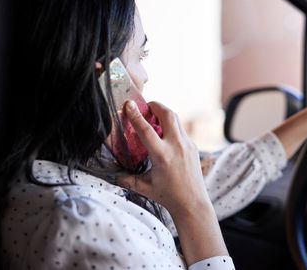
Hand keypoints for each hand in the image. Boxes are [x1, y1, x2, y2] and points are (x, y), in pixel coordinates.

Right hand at [116, 100, 228, 264]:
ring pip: (176, 120)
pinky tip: (164, 134)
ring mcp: (187, 145)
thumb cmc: (168, 196)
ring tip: (153, 118)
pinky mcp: (193, 147)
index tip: (129, 104)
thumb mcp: (145, 187)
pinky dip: (171, 126)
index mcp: (162, 155)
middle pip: (167, 114)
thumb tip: (113, 175)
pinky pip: (180, 130)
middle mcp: (176, 146)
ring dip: (164, 114)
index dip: (136, 115)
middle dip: (155, 105)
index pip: (146, 129)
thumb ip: (127, 179)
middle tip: (145, 106)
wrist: (193, 204)